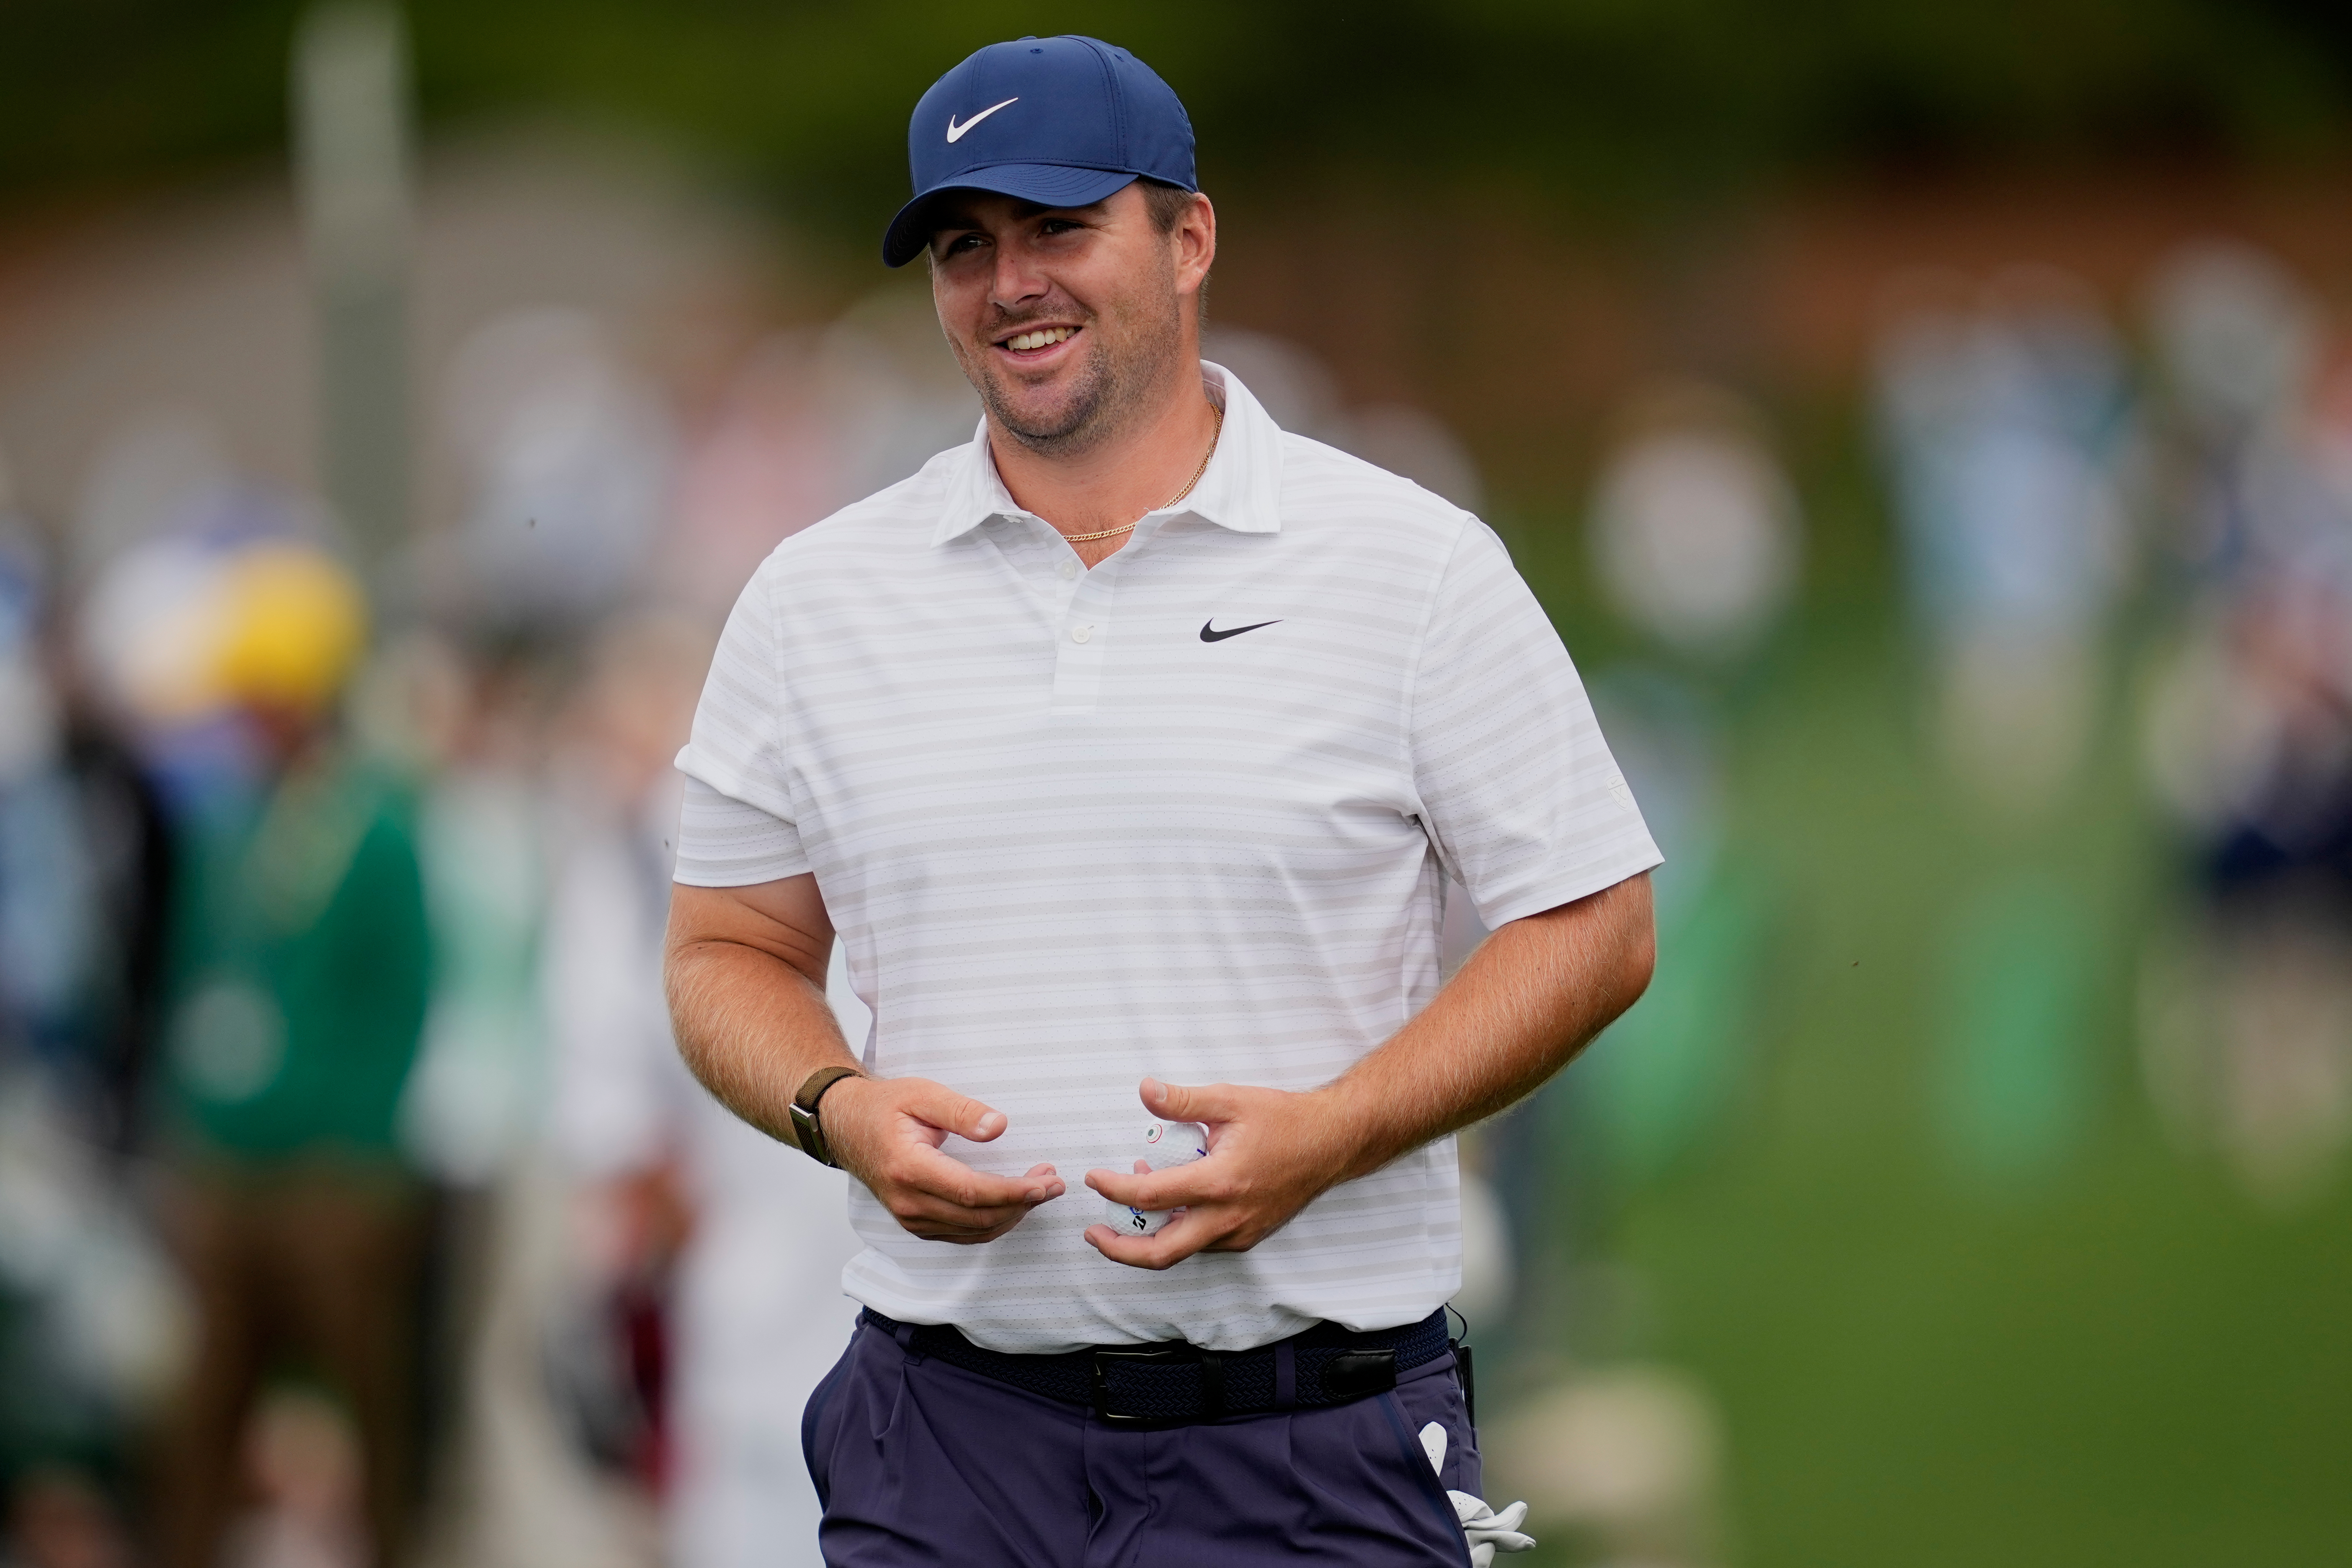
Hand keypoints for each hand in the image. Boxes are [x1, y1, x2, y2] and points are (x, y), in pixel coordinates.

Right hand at [822, 1075, 1063, 1242]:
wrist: (846, 1126)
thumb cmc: (883, 1106)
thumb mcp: (922, 1094)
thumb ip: (962, 1111)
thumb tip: (999, 1127)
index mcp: (909, 1168)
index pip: (972, 1192)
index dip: (1013, 1192)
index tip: (1045, 1182)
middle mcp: (908, 1201)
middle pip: (977, 1217)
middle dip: (1023, 1203)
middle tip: (1054, 1182)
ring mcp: (910, 1217)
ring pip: (973, 1231)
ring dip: (1013, 1215)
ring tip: (1041, 1188)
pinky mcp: (915, 1223)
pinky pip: (962, 1234)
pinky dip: (993, 1223)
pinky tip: (1013, 1204)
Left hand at [1081, 1077, 1355, 1269]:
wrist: (1333, 1142)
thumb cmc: (1285, 1119)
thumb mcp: (1230, 1100)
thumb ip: (1182, 1101)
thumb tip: (1144, 1091)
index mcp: (1220, 1183)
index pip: (1151, 1196)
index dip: (1115, 1189)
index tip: (1094, 1178)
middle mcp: (1229, 1217)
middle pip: (1161, 1253)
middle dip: (1119, 1249)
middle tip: (1093, 1233)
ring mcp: (1240, 1231)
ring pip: (1183, 1250)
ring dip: (1149, 1236)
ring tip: (1128, 1208)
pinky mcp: (1249, 1235)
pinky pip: (1204, 1243)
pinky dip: (1179, 1230)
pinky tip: (1171, 1203)